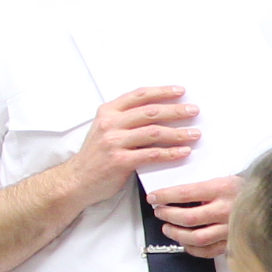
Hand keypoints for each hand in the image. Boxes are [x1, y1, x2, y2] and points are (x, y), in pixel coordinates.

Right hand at [65, 83, 201, 207]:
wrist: (76, 181)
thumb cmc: (96, 156)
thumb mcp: (105, 130)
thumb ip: (126, 120)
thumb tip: (159, 112)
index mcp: (108, 112)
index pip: (139, 95)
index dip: (162, 91)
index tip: (180, 91)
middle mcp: (110, 124)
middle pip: (150, 112)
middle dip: (175, 110)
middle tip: (194, 111)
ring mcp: (114, 142)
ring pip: (153, 132)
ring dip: (178, 133)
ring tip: (195, 133)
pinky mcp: (120, 161)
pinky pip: (151, 154)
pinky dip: (170, 153)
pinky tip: (183, 151)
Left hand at [146, 170, 239, 259]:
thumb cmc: (245, 190)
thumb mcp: (224, 179)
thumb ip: (202, 187)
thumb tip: (174, 195)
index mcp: (222, 189)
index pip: (185, 193)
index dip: (165, 196)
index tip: (154, 197)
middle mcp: (226, 210)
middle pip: (188, 218)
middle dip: (168, 216)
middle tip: (160, 212)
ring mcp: (230, 229)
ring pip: (196, 237)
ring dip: (176, 234)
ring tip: (168, 228)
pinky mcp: (233, 242)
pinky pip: (208, 251)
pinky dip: (192, 249)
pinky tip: (185, 242)